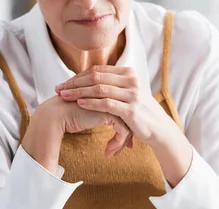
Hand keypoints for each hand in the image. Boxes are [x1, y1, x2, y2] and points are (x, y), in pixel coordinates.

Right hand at [22, 95, 130, 172]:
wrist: (56, 116)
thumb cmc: (69, 116)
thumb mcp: (89, 116)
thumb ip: (100, 116)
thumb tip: (111, 125)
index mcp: (108, 95)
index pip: (125, 110)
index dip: (128, 126)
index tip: (128, 141)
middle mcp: (111, 97)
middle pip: (129, 117)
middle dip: (130, 135)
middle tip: (129, 147)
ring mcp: (110, 104)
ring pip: (128, 124)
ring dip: (122, 142)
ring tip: (113, 153)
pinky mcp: (108, 113)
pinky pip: (122, 130)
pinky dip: (118, 142)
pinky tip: (108, 152)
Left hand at [56, 65, 192, 186]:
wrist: (160, 129)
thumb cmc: (141, 113)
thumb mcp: (129, 94)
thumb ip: (114, 85)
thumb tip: (92, 81)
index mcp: (128, 74)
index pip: (97, 70)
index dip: (78, 75)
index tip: (64, 83)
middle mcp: (131, 80)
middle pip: (95, 77)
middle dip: (74, 83)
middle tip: (58, 89)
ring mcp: (132, 94)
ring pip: (99, 89)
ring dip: (79, 92)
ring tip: (64, 97)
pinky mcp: (131, 110)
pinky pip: (107, 103)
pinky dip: (91, 103)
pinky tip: (79, 105)